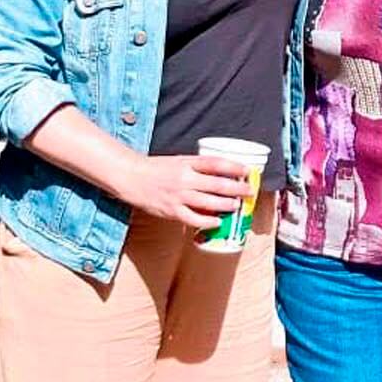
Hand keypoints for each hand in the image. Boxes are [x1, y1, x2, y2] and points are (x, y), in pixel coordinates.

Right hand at [126, 154, 251, 228]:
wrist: (132, 177)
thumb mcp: (179, 160)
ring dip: (226, 204)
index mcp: (187, 162)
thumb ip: (197, 167)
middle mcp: (185, 178)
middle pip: (218, 184)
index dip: (234, 167)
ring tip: (237, 205)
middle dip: (237, 189)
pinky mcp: (172, 211)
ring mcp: (179, 196)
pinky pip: (194, 219)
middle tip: (249, 191)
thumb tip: (221, 175)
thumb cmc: (157, 168)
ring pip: (209, 202)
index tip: (248, 171)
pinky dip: (208, 221)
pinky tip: (217, 221)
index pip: (216, 163)